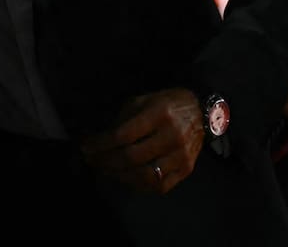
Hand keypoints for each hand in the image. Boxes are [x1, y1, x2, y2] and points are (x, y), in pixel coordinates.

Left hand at [79, 88, 203, 194]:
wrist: (202, 112)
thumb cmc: (166, 104)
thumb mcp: (142, 101)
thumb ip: (122, 119)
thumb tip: (100, 139)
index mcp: (158, 114)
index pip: (123, 135)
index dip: (100, 144)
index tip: (85, 147)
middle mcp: (172, 136)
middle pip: (132, 157)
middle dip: (106, 161)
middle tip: (92, 160)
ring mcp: (181, 156)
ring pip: (145, 175)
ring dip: (119, 176)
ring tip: (106, 171)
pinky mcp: (187, 169)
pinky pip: (160, 186)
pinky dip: (139, 186)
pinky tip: (126, 179)